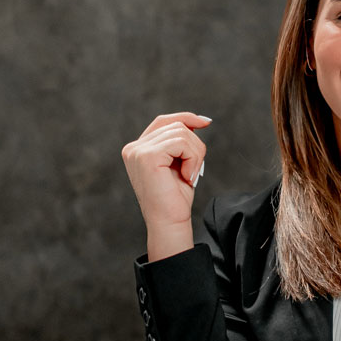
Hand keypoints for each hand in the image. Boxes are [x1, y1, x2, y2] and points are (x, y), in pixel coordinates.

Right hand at [121, 112, 211, 259]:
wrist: (169, 222)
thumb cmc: (175, 199)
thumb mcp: (180, 164)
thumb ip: (182, 143)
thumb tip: (199, 121)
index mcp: (138, 149)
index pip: (163, 121)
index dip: (185, 118)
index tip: (206, 122)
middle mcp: (134, 147)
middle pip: (176, 125)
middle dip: (195, 146)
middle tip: (195, 171)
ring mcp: (138, 151)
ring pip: (181, 133)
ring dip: (195, 155)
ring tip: (190, 175)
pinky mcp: (147, 156)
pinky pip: (181, 142)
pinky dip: (192, 158)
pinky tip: (188, 176)